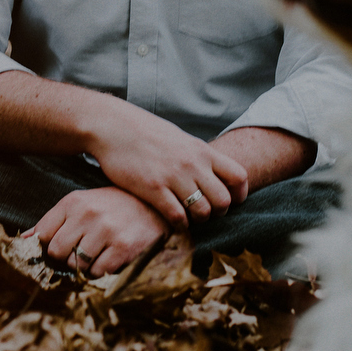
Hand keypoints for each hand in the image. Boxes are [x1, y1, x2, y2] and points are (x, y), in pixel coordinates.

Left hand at [26, 186, 168, 276]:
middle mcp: (88, 214)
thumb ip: (53, 221)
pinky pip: (98, 272)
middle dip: (66, 258)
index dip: (48, 246)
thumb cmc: (114, 207)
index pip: (43, 234)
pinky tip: (111, 256)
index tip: (59, 247)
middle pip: (57, 252)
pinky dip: (102, 270)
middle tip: (81, 251)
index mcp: (73, 202)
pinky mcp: (123, 247)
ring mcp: (106, 231)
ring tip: (99, 252)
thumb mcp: (82, 204)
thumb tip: (23, 241)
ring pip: (77, 265)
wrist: (155, 205)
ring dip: (85, 265)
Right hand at [86, 105, 247, 228]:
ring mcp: (173, 177)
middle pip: (224, 200)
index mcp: (201, 150)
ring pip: (203, 212)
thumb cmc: (144, 132)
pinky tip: (171, 220)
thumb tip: (210, 172)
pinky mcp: (153, 188)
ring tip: (188, 217)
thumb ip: (197, 156)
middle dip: (218, 212)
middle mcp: (192, 164)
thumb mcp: (179, 138)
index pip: (239, 176)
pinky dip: (179, 224)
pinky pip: (177, 216)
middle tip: (205, 212)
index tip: (230, 202)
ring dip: (198, 220)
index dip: (239, 195)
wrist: (112, 126)